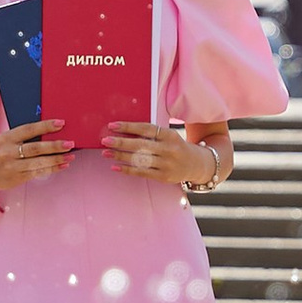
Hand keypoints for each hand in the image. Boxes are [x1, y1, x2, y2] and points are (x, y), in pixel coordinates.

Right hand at [0, 117, 71, 192]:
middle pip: (35, 148)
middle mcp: (8, 152)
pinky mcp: (17, 178)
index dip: (45, 126)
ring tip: (70, 156)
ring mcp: (12, 167)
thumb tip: (49, 133)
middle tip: (69, 143)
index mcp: (5, 138)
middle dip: (54, 146)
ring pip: (38, 163)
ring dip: (56, 159)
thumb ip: (23, 137)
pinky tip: (62, 165)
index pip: (28, 129)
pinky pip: (38, 173)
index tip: (60, 123)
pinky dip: (52, 169)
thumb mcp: (6, 140)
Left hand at [102, 121, 219, 184]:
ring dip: (120, 156)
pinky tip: (115, 167)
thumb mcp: (169, 136)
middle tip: (104, 140)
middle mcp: (169, 149)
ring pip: (140, 159)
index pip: (146, 129)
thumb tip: (124, 131)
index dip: (128, 127)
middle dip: (121, 142)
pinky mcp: (164, 177)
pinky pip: (142, 173)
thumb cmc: (176, 147)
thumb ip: (151, 134)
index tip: (112, 125)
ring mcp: (167, 164)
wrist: (197, 164)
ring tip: (105, 152)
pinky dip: (127, 170)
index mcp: (169, 135)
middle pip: (141, 145)